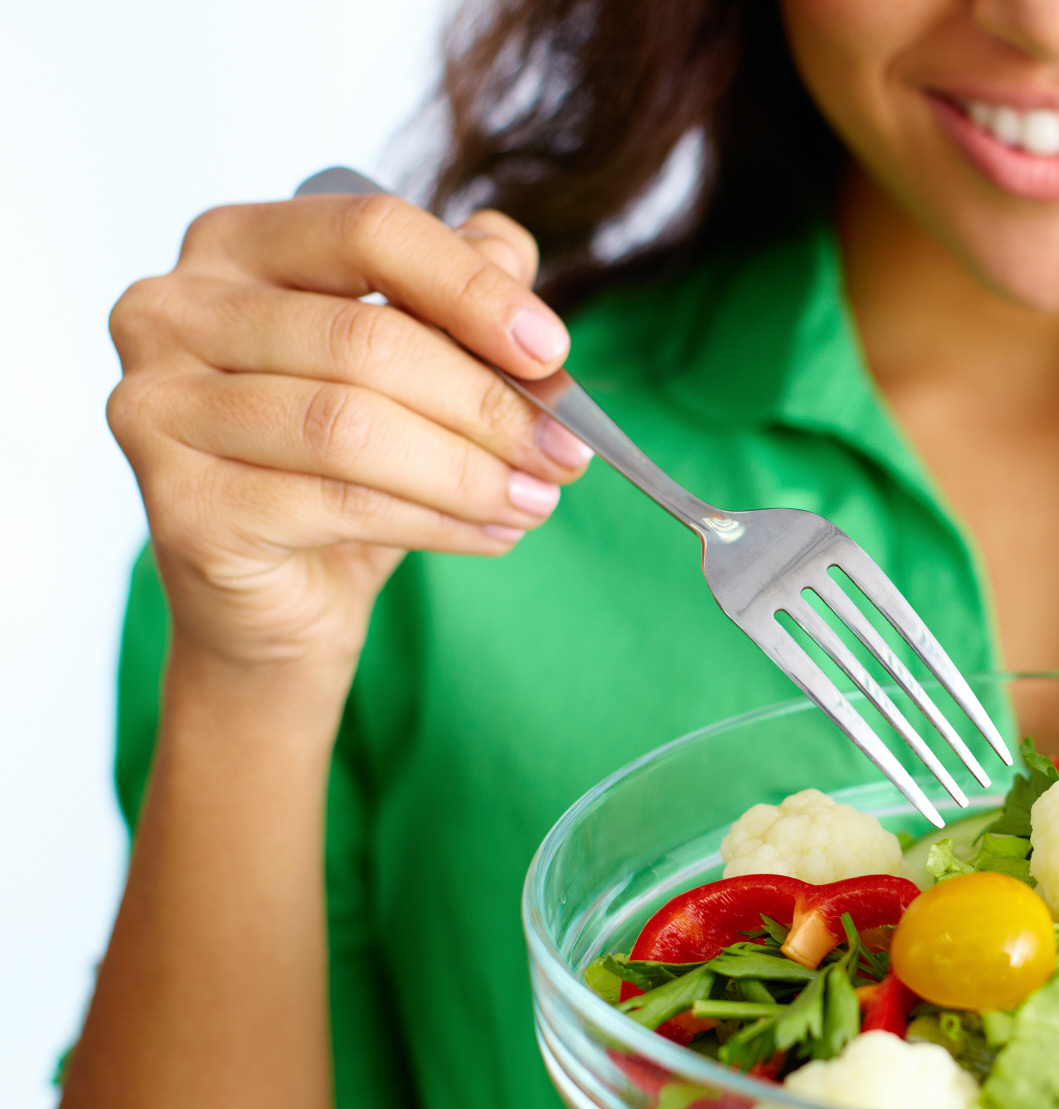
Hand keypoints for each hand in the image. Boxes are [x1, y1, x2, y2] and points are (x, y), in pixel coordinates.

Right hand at [106, 191, 591, 682]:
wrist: (275, 595)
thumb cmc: (342, 464)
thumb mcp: (413, 367)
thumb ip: (456, 298)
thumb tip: (512, 259)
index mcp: (235, 244)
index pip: (368, 231)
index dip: (471, 289)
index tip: (553, 350)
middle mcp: (172, 310)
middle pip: (366, 341)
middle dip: (488, 403)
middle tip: (568, 450)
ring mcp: (159, 406)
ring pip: (351, 428)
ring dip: (470, 471)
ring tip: (539, 499)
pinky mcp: (180, 502)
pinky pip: (337, 503)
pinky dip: (437, 522)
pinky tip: (492, 533)